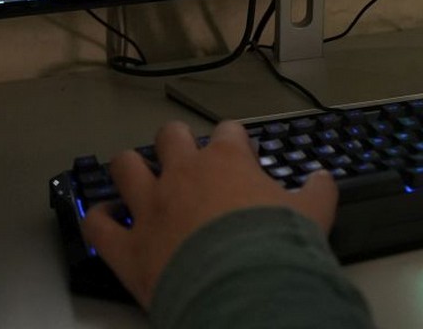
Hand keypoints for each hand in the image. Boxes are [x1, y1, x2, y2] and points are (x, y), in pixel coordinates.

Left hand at [81, 120, 338, 308]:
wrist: (244, 290)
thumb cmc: (276, 246)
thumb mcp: (313, 214)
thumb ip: (317, 191)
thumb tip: (323, 179)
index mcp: (227, 161)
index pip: (227, 132)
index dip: (233, 140)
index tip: (240, 152)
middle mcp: (183, 174)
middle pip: (169, 136)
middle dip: (175, 142)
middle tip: (184, 157)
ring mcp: (150, 208)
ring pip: (125, 168)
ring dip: (130, 169)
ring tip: (135, 176)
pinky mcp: (127, 246)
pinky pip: (99, 226)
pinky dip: (99, 220)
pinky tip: (104, 218)